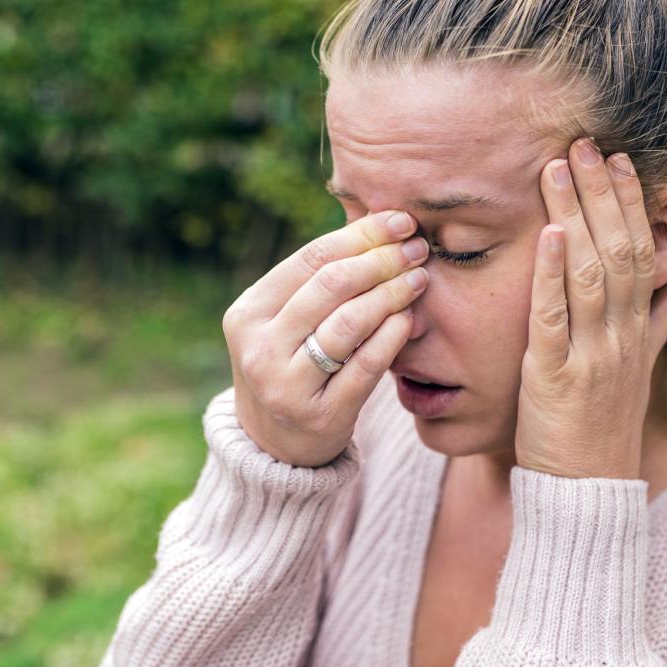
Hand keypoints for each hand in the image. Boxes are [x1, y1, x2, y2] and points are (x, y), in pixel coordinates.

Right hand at [222, 210, 429, 467]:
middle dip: (381, 260)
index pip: (310, 259)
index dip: (360, 236)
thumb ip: (317, 281)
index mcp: (248, 314)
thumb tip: (380, 224)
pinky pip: (365, 367)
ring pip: (348, 324)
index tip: (400, 221)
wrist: (274, 446)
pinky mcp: (320, 417)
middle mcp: (259, 348)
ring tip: (418, 279)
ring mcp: (287, 386)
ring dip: (391, 294)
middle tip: (417, 249)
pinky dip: (391, 337)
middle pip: (331, 286)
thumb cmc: (290, 366)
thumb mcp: (284, 323)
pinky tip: (409, 319)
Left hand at [516, 137, 666, 479]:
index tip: (617, 161)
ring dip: (575, 216)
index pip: (642, 253)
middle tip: (583, 144)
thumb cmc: (604, 426)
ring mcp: (592, 355)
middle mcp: (622, 337)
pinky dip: (552, 274)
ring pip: (590, 274)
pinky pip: (555, 318)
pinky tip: (548, 234)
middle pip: (619, 251)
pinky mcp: (554, 377)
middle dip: (601, 195)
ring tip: (558, 169)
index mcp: (639, 331)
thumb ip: (665, 319)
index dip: (630, 204)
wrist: (588, 492)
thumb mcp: (641, 368)